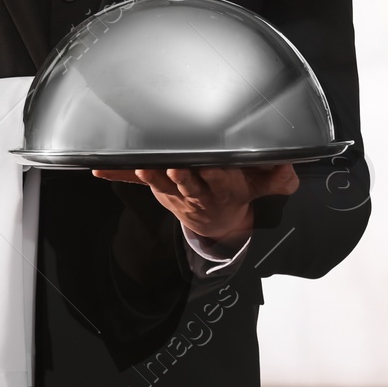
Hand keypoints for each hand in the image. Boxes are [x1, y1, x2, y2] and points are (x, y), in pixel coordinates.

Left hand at [91, 165, 299, 243]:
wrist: (218, 222)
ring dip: (151, 177)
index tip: (206, 165)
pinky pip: (136, 180)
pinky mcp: (158, 188)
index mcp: (226, 188)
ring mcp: (176, 192)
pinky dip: (118, 172)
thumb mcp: (265, 188)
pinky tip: (99, 168)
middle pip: (189, 184)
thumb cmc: (239, 192)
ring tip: (141, 167)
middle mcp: (199, 191)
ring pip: (162, 184)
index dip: (213, 175)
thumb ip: (279, 177)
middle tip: (173, 169)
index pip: (221, 180)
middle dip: (181, 178)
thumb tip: (288, 164)